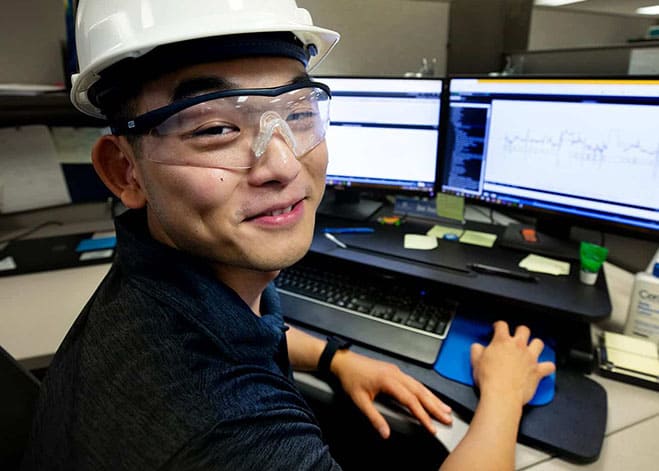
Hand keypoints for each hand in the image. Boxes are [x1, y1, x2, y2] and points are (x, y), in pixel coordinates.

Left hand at [330, 350, 452, 438]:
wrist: (343, 361)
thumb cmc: (350, 378)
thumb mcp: (359, 401)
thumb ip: (374, 418)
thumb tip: (385, 432)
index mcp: (389, 380)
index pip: (411, 401)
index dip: (423, 415)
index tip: (432, 426)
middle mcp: (396, 374)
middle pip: (420, 392)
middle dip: (435, 406)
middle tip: (447, 418)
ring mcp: (396, 371)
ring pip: (419, 385)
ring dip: (433, 398)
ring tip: (445, 408)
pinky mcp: (395, 371)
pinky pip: (414, 381)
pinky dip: (424, 390)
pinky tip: (429, 396)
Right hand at [470, 321, 555, 406]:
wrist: (502, 394)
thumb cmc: (489, 379)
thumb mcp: (476, 362)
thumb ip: (476, 351)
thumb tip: (477, 347)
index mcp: (502, 341)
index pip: (502, 325)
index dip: (499, 325)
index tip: (498, 328)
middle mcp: (518, 346)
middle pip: (524, 330)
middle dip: (520, 331)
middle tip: (516, 336)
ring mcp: (530, 358)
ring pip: (539, 343)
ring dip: (535, 345)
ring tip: (531, 348)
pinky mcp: (538, 370)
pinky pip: (549, 366)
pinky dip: (547, 367)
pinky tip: (545, 367)